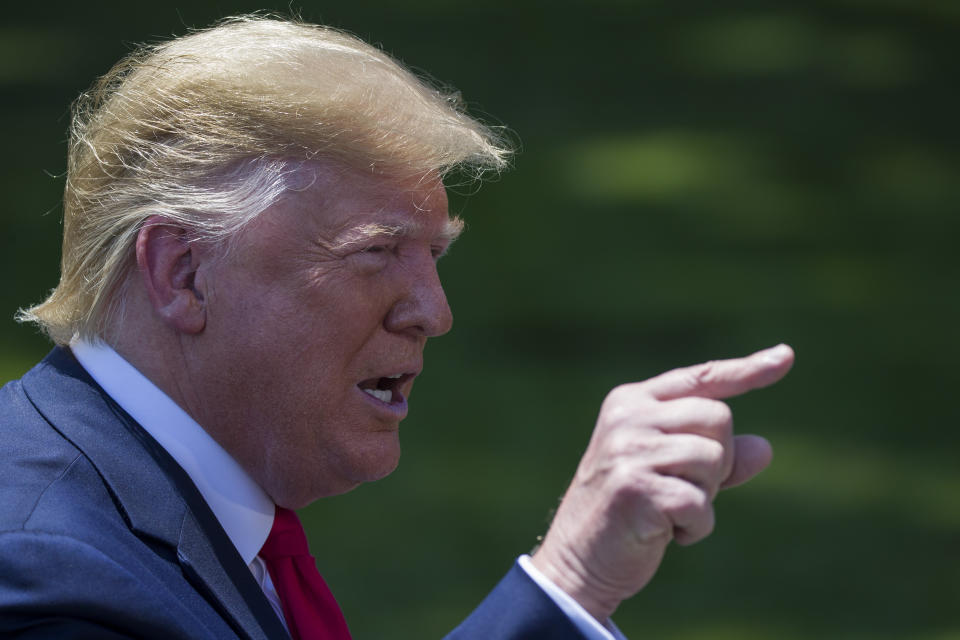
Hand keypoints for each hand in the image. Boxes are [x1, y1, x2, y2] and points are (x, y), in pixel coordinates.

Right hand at [530, 344, 793, 620]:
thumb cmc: (627, 513)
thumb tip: (765, 449)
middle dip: (718, 461)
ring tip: (669, 512)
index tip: (785, 356)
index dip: (746, 369)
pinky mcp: (635, 488)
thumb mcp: (671, 474)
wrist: (577, 559)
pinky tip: (667, 535)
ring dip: (705, 498)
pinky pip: (699, 503)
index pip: (699, 378)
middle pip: (718, 418)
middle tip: (683, 489)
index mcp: (632, 402)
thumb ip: (714, 458)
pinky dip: (696, 527)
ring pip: (713, 459)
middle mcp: (628, 417)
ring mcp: (629, 450)